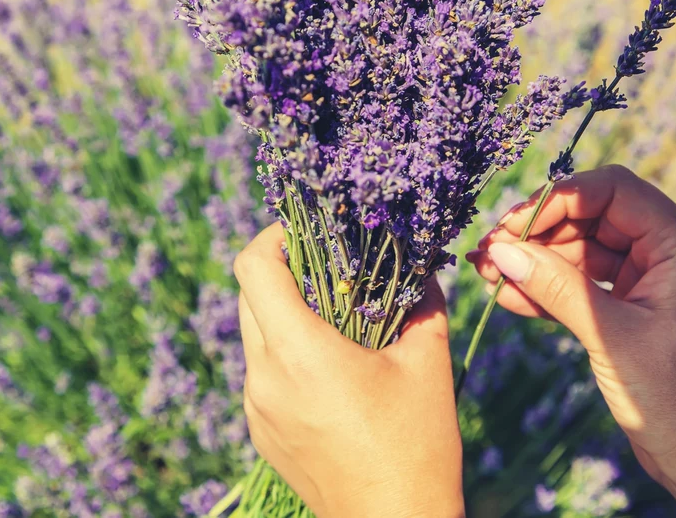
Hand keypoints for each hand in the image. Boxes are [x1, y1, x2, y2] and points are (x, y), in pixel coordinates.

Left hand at [234, 224, 464, 517]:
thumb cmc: (416, 445)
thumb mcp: (427, 363)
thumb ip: (422, 301)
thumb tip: (420, 263)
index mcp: (299, 351)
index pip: (252, 266)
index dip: (272, 235)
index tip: (306, 230)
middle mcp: (264, 376)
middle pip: (248, 295)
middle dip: (282, 270)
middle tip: (328, 268)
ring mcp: (256, 407)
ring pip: (253, 334)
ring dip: (283, 313)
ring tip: (334, 320)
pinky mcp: (260, 430)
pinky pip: (260, 372)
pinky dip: (283, 353)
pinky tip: (328, 369)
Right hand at [468, 164, 675, 517]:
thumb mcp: (611, 335)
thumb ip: (555, 286)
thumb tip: (499, 250)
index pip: (612, 190)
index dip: (558, 199)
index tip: (512, 227)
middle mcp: (665, 254)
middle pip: (590, 216)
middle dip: (537, 232)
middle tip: (488, 253)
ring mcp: (646, 282)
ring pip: (579, 250)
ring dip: (534, 260)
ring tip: (487, 275)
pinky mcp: (629, 310)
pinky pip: (580, 284)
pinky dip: (545, 288)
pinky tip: (509, 297)